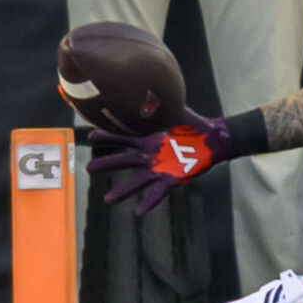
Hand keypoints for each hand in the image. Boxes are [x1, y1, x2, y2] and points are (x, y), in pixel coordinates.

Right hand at [86, 109, 236, 215]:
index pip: (124, 138)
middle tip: (89, 169)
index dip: (108, 137)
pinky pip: (159, 192)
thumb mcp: (178, 112)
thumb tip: (152, 91)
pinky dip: (149, 201)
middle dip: (107, 164)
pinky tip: (139, 211)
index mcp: (149, 140)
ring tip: (108, 199)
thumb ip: (165, 106)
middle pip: (125, 161)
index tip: (91, 137)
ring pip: (138, 182)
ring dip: (123, 191)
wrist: (214, 139)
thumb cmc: (195, 126)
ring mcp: (160, 169)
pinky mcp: (173, 179)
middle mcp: (151, 156)